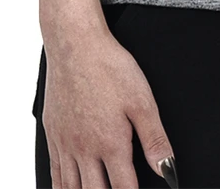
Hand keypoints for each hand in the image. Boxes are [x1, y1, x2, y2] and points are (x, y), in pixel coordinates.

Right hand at [41, 23, 177, 188]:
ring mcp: (65, 144)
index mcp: (111, 144)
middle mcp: (85, 149)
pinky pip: (54, 173)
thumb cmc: (109, 67)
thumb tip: (167, 170)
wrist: (74, 44)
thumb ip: (155, 140)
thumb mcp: (142, 101)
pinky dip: (62, 188)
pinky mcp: (52, 134)